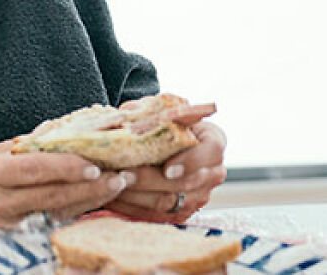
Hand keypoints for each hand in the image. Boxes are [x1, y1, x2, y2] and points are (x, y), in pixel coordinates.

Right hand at [0, 140, 133, 267]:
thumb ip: (3, 152)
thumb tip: (38, 138)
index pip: (33, 169)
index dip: (67, 167)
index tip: (95, 164)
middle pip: (52, 194)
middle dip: (90, 186)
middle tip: (121, 176)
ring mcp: (1, 227)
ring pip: (53, 212)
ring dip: (87, 201)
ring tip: (114, 189)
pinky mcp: (4, 244)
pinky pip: (42, 227)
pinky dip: (67, 218)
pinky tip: (88, 210)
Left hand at [103, 121, 226, 223]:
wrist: (169, 145)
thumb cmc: (167, 124)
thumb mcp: (164, 112)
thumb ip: (150, 111)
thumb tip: (126, 114)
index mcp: (213, 142)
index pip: (210, 152)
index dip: (190, 162)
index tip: (167, 169)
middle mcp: (212, 172)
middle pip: (186, 183)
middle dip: (151, 181)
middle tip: (124, 176)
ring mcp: (199, 196)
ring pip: (169, 203)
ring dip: (137, 196)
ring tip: (113, 186)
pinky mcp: (182, 212)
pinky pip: (157, 215)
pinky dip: (132, 208)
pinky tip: (112, 197)